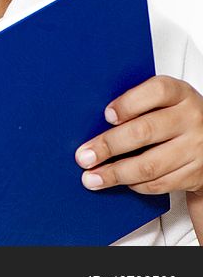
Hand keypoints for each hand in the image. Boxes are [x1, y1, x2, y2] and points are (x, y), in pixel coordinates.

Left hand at [74, 75, 202, 196]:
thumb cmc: (176, 116)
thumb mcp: (163, 101)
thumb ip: (136, 104)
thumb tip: (94, 120)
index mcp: (179, 94)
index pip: (156, 92)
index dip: (128, 104)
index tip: (106, 115)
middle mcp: (192, 119)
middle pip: (144, 132)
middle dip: (108, 146)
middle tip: (84, 157)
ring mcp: (197, 148)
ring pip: (149, 165)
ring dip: (115, 174)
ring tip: (93, 178)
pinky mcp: (197, 175)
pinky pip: (159, 183)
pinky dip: (136, 185)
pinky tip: (121, 181)